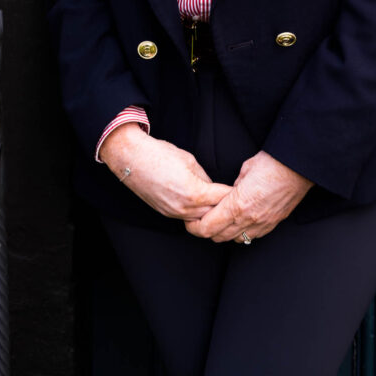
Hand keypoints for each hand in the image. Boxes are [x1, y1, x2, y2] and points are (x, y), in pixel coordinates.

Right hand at [100, 123, 229, 219]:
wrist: (132, 160)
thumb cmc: (160, 155)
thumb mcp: (190, 161)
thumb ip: (205, 177)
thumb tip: (213, 187)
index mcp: (195, 193)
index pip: (223, 199)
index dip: (234, 194)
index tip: (243, 190)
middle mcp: (185, 208)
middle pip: (214, 214)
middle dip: (225, 206)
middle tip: (234, 199)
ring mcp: (174, 213)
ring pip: (200, 220)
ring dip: (210, 212)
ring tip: (217, 202)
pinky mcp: (166, 213)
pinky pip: (187, 218)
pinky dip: (196, 213)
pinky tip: (200, 203)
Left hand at [184, 150, 312, 241]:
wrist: (299, 167)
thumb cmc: (274, 163)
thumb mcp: (245, 169)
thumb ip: (232, 186)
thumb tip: (227, 193)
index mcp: (238, 204)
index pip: (208, 227)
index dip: (195, 227)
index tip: (190, 221)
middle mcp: (249, 218)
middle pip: (218, 237)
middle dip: (207, 231)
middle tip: (202, 221)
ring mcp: (262, 223)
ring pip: (235, 239)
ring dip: (225, 233)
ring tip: (221, 221)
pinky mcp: (273, 223)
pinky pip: (252, 236)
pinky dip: (242, 232)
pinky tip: (240, 222)